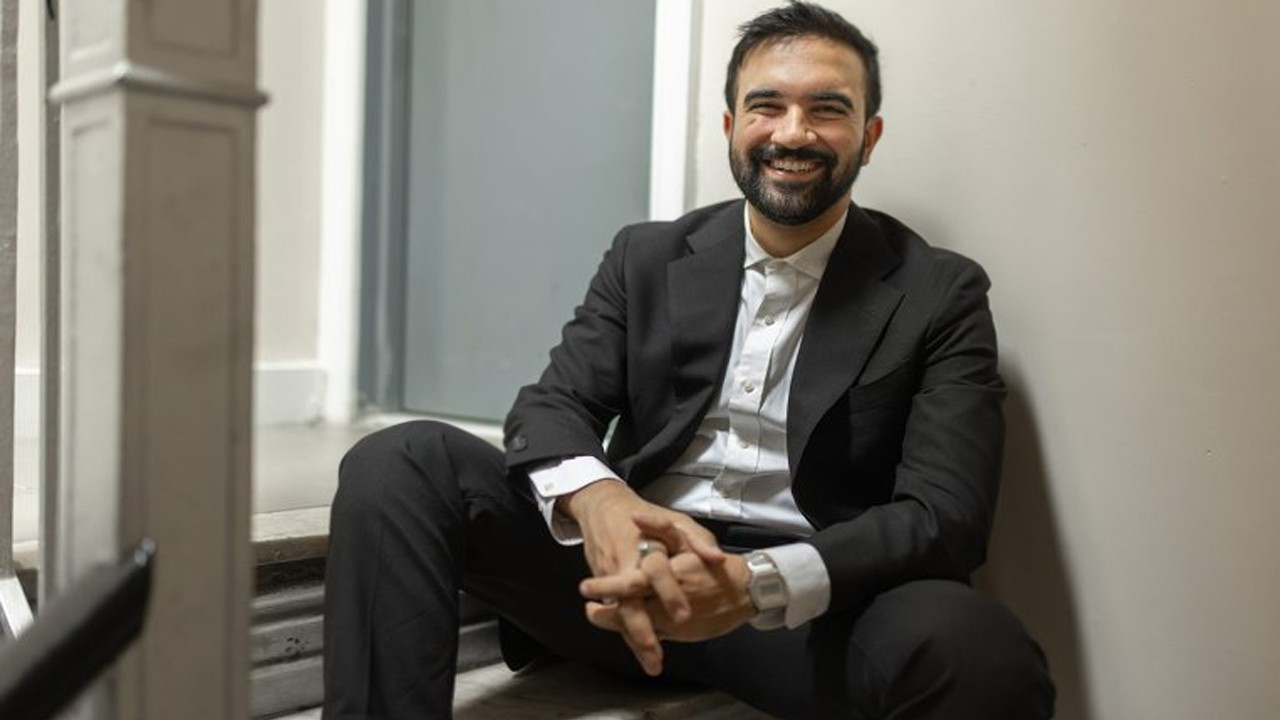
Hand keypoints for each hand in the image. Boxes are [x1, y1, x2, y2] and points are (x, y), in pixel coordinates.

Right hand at [561, 481, 722, 674]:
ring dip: (634, 638)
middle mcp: (626, 564)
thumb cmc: (644, 516)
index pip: (656, 571)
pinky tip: (642, 654)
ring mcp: (611, 577)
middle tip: (657, 653)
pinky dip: (628, 633)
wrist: (602, 508)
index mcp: (646, 545)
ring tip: (652, 663)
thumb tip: (719, 559)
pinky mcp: (604, 586)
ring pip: (621, 613)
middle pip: (631, 600)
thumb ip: (698, 540)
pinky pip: (617, 613)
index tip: (683, 616)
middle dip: (642, 628)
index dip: (669, 592)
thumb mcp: (676, 520)